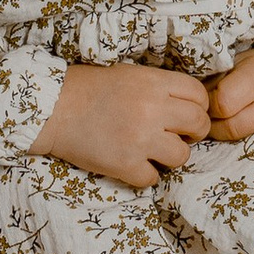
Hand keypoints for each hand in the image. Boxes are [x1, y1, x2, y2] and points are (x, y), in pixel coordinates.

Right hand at [30, 65, 211, 187]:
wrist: (53, 109)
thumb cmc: (92, 89)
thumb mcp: (132, 75)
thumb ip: (162, 87)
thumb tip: (189, 105)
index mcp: (155, 83)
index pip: (199, 96)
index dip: (198, 107)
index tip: (186, 114)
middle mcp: (152, 109)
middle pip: (198, 125)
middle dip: (192, 133)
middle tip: (177, 135)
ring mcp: (140, 139)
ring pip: (181, 156)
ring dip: (170, 156)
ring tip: (152, 150)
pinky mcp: (125, 165)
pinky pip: (153, 178)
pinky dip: (144, 174)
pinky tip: (132, 164)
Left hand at [207, 47, 253, 156]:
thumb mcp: (239, 63)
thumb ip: (215, 82)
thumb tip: (187, 108)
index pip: (222, 102)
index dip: (209, 105)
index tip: (209, 102)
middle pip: (229, 129)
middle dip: (215, 126)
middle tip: (214, 118)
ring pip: (239, 146)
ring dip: (227, 140)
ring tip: (229, 124)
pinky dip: (245, 149)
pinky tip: (249, 134)